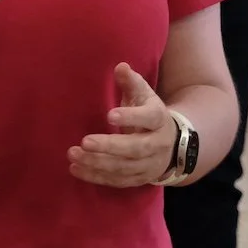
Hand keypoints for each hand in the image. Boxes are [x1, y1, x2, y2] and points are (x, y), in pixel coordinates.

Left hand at [68, 63, 178, 187]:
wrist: (173, 144)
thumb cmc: (149, 114)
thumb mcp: (145, 95)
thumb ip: (131, 81)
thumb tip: (120, 66)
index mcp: (159, 119)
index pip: (149, 118)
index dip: (131, 117)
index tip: (109, 115)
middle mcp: (157, 144)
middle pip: (135, 148)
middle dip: (109, 147)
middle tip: (85, 142)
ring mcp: (149, 165)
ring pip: (124, 168)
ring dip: (97, 163)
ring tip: (74, 155)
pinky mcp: (139, 179)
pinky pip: (117, 181)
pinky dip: (96, 177)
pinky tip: (76, 169)